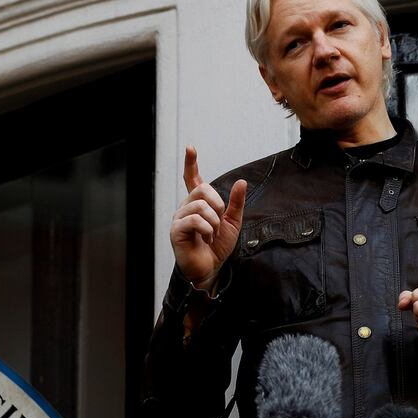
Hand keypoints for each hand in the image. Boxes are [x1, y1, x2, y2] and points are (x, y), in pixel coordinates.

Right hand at [170, 146, 246, 291]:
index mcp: (198, 203)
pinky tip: (205, 239)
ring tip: (212, 235)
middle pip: (203, 189)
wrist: (210, 269)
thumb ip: (236, 203)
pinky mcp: (176, 230)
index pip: (192, 179)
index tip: (190, 148)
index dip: (191, 163)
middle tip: (219, 222)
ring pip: (200, 205)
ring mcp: (179, 218)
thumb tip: (241, 182)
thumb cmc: (217, 247)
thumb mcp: (233, 223)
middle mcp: (186, 207)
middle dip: (218, 204)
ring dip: (213, 222)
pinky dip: (206, 229)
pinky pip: (194, 220)